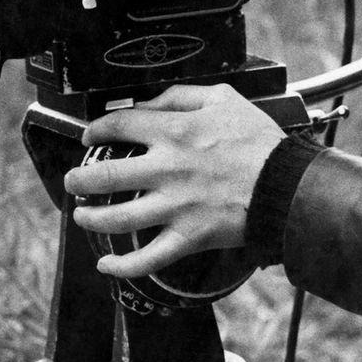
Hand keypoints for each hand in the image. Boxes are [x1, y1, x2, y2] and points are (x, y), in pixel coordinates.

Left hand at [62, 84, 283, 277]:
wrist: (288, 185)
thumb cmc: (260, 142)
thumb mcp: (223, 99)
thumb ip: (181, 96)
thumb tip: (149, 102)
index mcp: (172, 133)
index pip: (117, 127)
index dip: (95, 131)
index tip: (90, 137)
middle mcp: (166, 170)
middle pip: (105, 175)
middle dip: (79, 180)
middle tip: (73, 182)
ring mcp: (175, 207)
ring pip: (117, 218)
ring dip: (91, 218)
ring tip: (82, 215)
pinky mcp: (188, 237)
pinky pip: (148, 258)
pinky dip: (122, 265)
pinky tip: (106, 263)